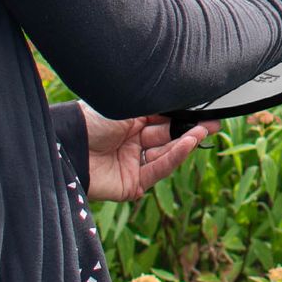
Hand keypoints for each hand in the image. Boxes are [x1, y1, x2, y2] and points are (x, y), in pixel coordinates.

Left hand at [79, 102, 220, 201]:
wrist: (69, 144)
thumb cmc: (92, 119)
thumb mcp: (127, 106)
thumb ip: (155, 107)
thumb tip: (181, 97)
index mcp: (129, 120)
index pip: (162, 119)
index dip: (182, 116)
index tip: (204, 110)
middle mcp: (132, 141)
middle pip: (166, 136)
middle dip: (189, 129)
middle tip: (212, 123)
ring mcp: (132, 163)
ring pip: (165, 154)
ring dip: (184, 143)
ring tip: (201, 131)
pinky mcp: (131, 184)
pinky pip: (157, 170)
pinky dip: (173, 158)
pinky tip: (187, 144)